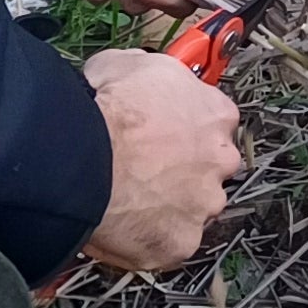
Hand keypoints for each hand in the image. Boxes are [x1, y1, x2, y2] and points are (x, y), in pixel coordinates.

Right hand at [80, 47, 241, 269]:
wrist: (86, 160)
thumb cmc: (109, 112)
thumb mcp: (126, 64)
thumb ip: (145, 71)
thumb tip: (131, 71)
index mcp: (216, 114)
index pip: (213, 120)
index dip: (185, 126)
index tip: (164, 131)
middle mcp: (221, 160)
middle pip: (209, 168)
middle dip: (183, 169)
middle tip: (144, 168)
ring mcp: (204, 204)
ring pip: (192, 208)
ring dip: (168, 205)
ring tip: (129, 199)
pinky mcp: (182, 242)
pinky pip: (169, 243)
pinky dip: (150, 238)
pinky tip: (124, 226)